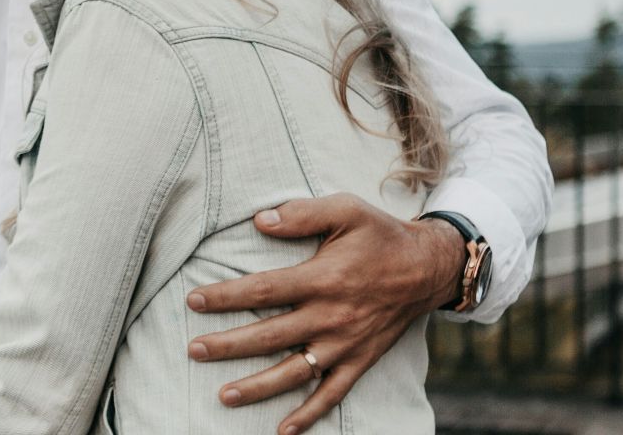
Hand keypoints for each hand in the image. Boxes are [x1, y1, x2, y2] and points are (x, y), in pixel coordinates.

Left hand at [184, 194, 464, 434]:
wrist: (429, 267)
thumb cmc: (381, 235)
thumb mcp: (346, 210)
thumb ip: (302, 214)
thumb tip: (260, 220)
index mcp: (324, 278)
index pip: (264, 290)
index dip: (226, 297)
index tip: (194, 300)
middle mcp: (332, 316)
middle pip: (271, 336)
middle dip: (229, 345)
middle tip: (194, 350)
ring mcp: (345, 344)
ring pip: (295, 372)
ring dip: (258, 387)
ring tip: (224, 395)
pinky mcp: (360, 360)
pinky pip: (332, 394)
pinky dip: (309, 414)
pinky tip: (283, 430)